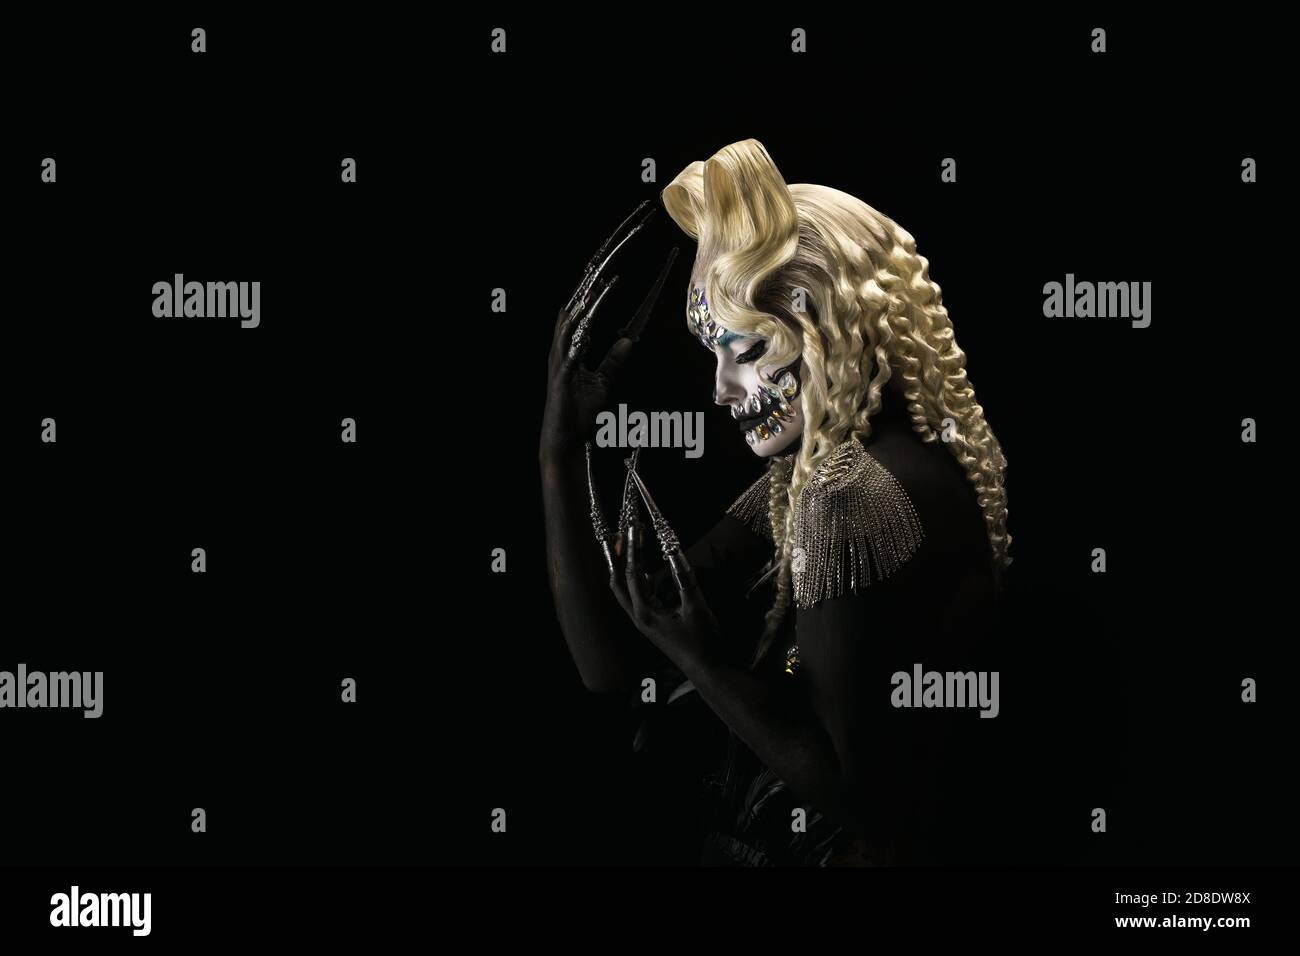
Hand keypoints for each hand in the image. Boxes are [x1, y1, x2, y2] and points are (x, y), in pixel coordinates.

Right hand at [540, 201, 677, 461]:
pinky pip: (583, 323)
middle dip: (620, 241)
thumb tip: (630, 337)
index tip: (645, 224)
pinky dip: (596, 303)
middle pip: (595, 271)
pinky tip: (611, 283)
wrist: (565, 438)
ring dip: (611, 262)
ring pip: (588, 290)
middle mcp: (570, 324)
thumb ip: (617, 355)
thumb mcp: (607, 376)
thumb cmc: (583, 409)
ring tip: (632, 237)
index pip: (602, 275)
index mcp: (578, 323)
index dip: (622, 248)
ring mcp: (566, 339)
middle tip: (643, 213)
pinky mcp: (567, 357)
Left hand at [608, 507, 721, 672]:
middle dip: (618, 558)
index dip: (633, 548)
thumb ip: (685, 579)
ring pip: (626, 592)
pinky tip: (647, 574)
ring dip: (626, 570)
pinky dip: (638, 583)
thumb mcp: (696, 607)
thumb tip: (674, 553)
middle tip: (619, 534)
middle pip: (619, 583)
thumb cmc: (704, 642)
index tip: (635, 526)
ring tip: (627, 548)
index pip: (633, 574)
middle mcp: (639, 618)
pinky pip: (638, 599)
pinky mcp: (653, 626)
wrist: (710, 671)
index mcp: (645, 613)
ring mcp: (644, 623)